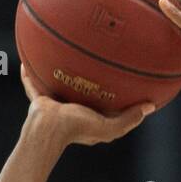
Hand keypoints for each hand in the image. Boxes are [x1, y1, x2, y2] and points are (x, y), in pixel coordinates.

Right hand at [20, 63, 152, 147]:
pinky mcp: (39, 99)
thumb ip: (129, 119)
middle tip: (95, 61)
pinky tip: (31, 57)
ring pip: (58, 83)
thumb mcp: (109, 127)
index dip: (112, 95)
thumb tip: (150, 106)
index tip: (124, 80)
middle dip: (87, 78)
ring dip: (60, 71)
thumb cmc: (77, 128)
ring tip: (64, 53)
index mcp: (88, 117)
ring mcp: (55, 104)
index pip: (103, 105)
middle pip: (81, 90)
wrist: (48, 128)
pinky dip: (30, 74)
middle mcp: (72, 110)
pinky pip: (33, 82)